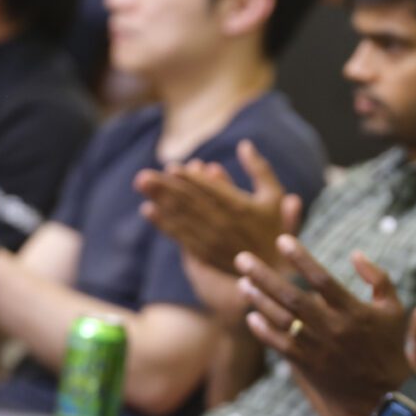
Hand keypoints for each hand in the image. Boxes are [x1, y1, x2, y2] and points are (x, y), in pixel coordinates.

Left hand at [137, 140, 299, 288]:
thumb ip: (259, 169)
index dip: (191, 179)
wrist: (272, 271)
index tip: (172, 167)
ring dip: (159, 202)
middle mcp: (224, 225)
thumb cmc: (273, 228)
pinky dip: (164, 224)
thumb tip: (244, 144)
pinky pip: (180, 237)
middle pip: (191, 203)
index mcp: (241, 208)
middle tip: (143, 176)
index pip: (212, 190)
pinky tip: (147, 211)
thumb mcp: (274, 195)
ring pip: (182, 218)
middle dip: (165, 188)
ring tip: (141, 186)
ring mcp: (213, 241)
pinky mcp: (205, 254)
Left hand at [233, 239, 415, 415]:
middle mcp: (333, 329)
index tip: (282, 240)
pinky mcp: (308, 367)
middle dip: (264, 276)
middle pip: (292, 297)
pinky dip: (264, 332)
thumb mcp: (394, 309)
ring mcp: (318, 349)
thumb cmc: (389, 346)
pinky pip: (280, 347)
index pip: (321, 279)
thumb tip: (355, 253)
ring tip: (243, 282)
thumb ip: (378, 278)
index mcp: (354, 312)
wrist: (384, 397)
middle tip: (242, 259)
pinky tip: (251, 316)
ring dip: (259, 300)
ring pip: (282, 320)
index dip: (301, 259)